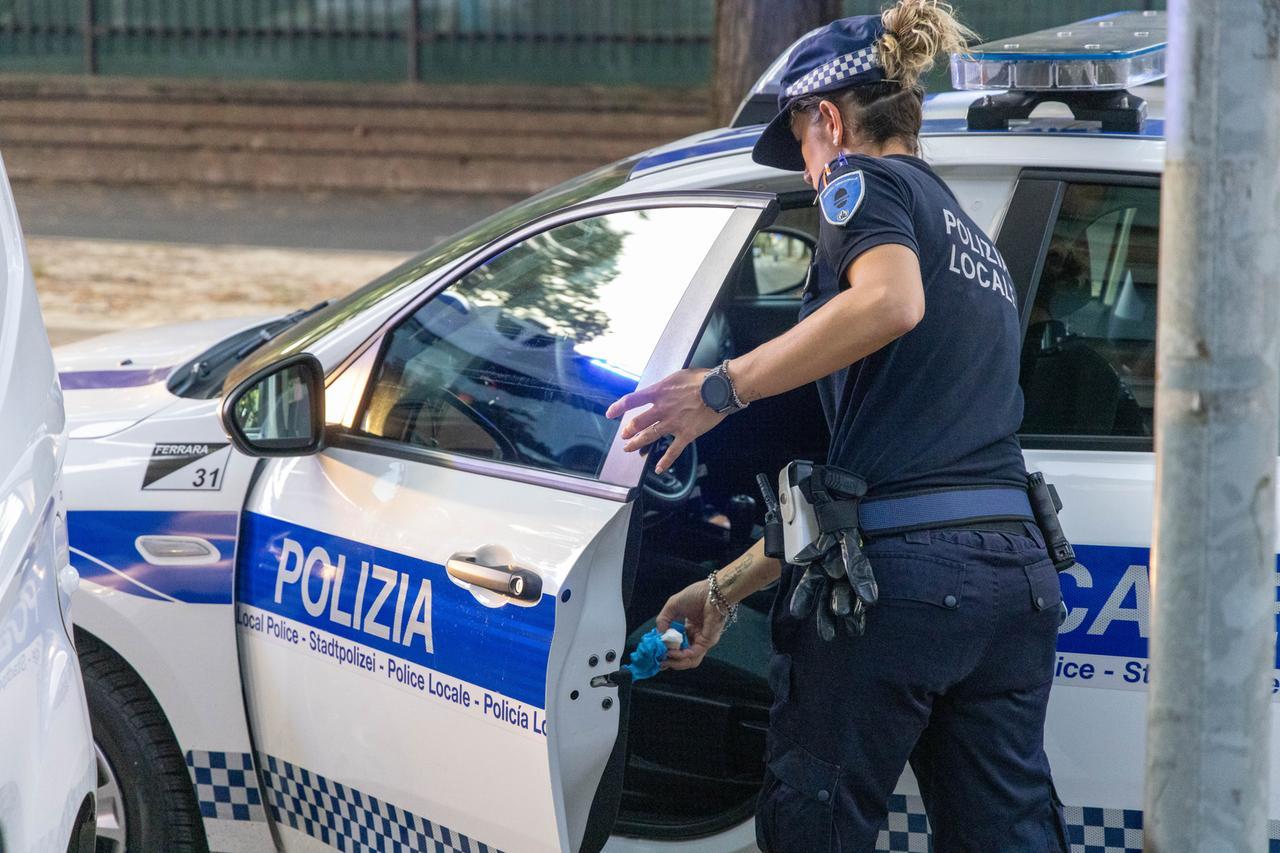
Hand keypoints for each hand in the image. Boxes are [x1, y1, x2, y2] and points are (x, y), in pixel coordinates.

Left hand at [604, 367, 727, 473]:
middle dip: (629, 431)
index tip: (610, 413)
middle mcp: (662, 409)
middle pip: (638, 422)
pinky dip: (665, 461)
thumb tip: (661, 390)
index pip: (632, 400)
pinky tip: (658, 468)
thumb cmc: (701, 378)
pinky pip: (673, 451)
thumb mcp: (677, 376)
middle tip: (624, 436)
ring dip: (638, 443)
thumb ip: (666, 386)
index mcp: (658, 392)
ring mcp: (673, 423)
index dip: (618, 407)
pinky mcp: (686, 434)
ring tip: (629, 448)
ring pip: (650, 436)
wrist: (720, 389)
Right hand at [656, 579, 725, 670]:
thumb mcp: (672, 606)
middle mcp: (696, 637)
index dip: (667, 652)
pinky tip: (672, 651)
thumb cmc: (696, 595)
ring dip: (675, 662)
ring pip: (689, 660)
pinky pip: (693, 654)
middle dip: (670, 661)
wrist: (713, 591)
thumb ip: (663, 620)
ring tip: (664, 659)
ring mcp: (702, 641)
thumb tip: (659, 636)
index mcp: (689, 629)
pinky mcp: (707, 641)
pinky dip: (680, 655)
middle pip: (683, 657)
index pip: (678, 646)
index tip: (656, 654)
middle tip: (659, 661)